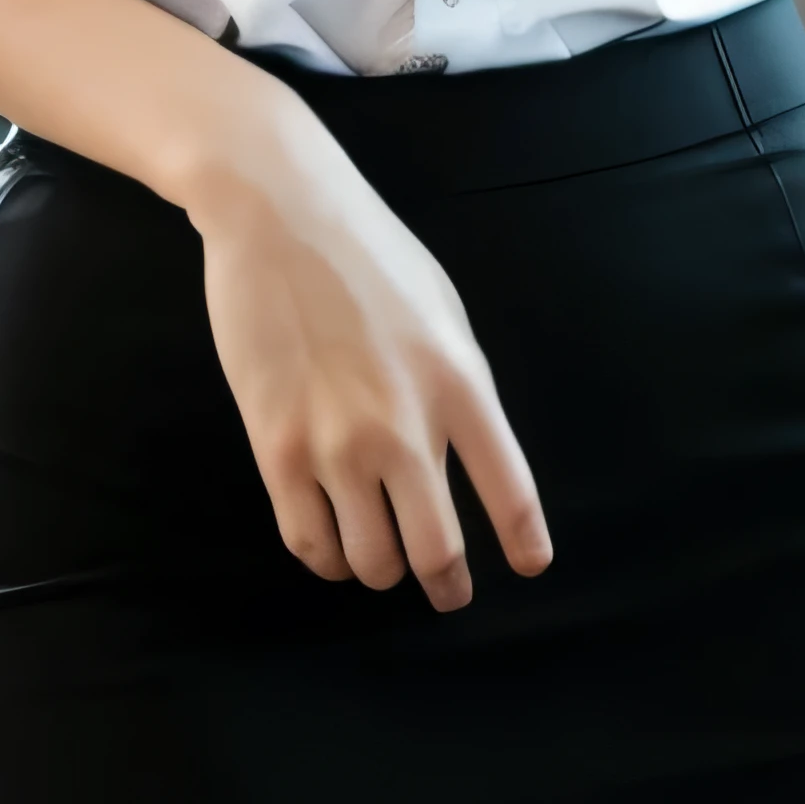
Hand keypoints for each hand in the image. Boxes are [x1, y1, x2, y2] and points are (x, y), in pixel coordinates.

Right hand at [187, 85, 552, 612]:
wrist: (278, 213)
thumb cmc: (369, 252)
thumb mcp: (442, 311)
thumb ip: (458, 387)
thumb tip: (459, 454)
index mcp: (460, 385)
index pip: (510, 492)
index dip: (524, 542)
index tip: (529, 566)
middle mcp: (404, 427)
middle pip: (437, 552)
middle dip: (447, 584)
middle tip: (447, 590)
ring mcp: (336, 445)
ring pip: (370, 561)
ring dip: (379, 568)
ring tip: (379, 555)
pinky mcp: (275, 450)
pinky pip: (309, 542)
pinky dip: (327, 557)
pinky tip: (332, 543)